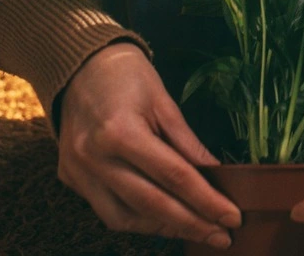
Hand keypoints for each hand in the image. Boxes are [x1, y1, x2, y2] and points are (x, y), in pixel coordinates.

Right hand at [57, 42, 241, 247]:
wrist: (79, 65)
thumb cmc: (127, 75)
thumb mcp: (163, 100)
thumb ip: (187, 142)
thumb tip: (215, 174)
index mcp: (120, 132)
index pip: (173, 176)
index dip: (206, 200)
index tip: (232, 217)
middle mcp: (95, 159)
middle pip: (151, 204)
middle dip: (190, 224)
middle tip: (221, 236)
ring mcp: (79, 172)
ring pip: (125, 218)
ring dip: (163, 228)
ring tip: (196, 230)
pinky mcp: (71, 179)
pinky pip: (107, 211)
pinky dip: (137, 219)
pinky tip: (162, 219)